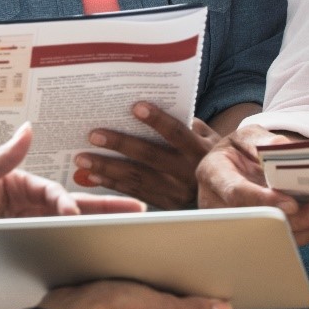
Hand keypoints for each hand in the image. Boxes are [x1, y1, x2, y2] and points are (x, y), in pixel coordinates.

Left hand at [0, 124, 144, 286]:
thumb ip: (2, 157)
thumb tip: (27, 128)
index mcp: (21, 186)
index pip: (54, 193)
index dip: (66, 203)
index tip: (73, 215)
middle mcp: (28, 208)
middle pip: (73, 208)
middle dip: (106, 208)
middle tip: (140, 210)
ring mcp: (28, 231)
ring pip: (69, 231)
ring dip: (97, 232)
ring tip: (128, 236)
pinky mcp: (23, 253)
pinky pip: (53, 252)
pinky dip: (74, 256)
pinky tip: (95, 264)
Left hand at [74, 102, 218, 208]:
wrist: (225, 190)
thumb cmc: (207, 152)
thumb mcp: (205, 135)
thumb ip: (183, 122)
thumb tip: (151, 103)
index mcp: (199, 150)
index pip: (177, 133)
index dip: (157, 120)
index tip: (135, 106)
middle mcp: (188, 172)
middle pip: (150, 156)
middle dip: (119, 144)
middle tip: (93, 135)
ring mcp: (176, 192)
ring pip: (137, 178)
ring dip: (107, 168)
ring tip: (82, 158)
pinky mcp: (165, 205)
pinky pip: (135, 193)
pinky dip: (112, 184)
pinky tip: (93, 176)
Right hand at [197, 124, 308, 245]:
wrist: (233, 165)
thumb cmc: (239, 149)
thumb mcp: (247, 136)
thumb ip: (263, 140)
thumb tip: (284, 148)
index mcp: (213, 173)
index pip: (235, 192)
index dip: (263, 200)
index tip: (292, 204)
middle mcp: (218, 203)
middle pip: (256, 221)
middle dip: (294, 219)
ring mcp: (234, 223)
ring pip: (270, 236)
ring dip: (306, 228)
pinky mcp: (251, 234)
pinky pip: (278, 241)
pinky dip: (305, 233)